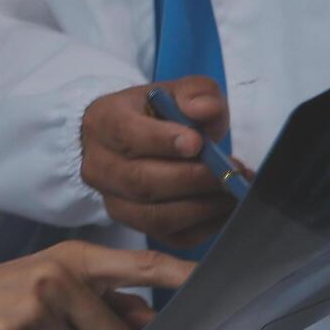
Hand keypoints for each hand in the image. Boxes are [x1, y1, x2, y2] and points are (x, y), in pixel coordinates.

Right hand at [81, 76, 236, 248]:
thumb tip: (203, 111)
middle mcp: (98, 166)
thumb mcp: (176, 92)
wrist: (132, 139)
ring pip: (153, 216)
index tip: (198, 143)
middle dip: (191, 179)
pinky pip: (169, 237)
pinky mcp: (133, 225)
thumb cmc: (156, 114)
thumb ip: (195, 92)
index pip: (127, 135)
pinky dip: (203, 227)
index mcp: (103, 122)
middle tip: (230, 171)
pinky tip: (225, 209)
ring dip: (200, 207)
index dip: (162, 141)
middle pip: (141, 182)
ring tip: (232, 191)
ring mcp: (112, 200)